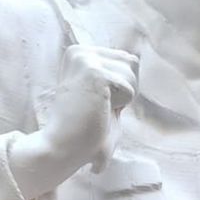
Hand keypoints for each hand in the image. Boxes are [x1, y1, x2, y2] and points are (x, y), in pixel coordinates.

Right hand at [10, 44, 138, 195]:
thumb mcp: (104, 95)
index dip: (122, 88)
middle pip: (132, 63)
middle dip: (125, 90)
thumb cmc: (86, 131)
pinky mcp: (94, 72)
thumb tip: (135, 57)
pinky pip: (129, 90)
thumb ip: (117, 76)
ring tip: (97, 109)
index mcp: (80, 54)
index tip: (97, 102)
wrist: (63, 148)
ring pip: (132, 75)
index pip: (127, 60)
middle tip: (99, 107)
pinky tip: (97, 111)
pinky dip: (119, 107)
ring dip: (122, 100)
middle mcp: (80, 51)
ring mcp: (85, 59)